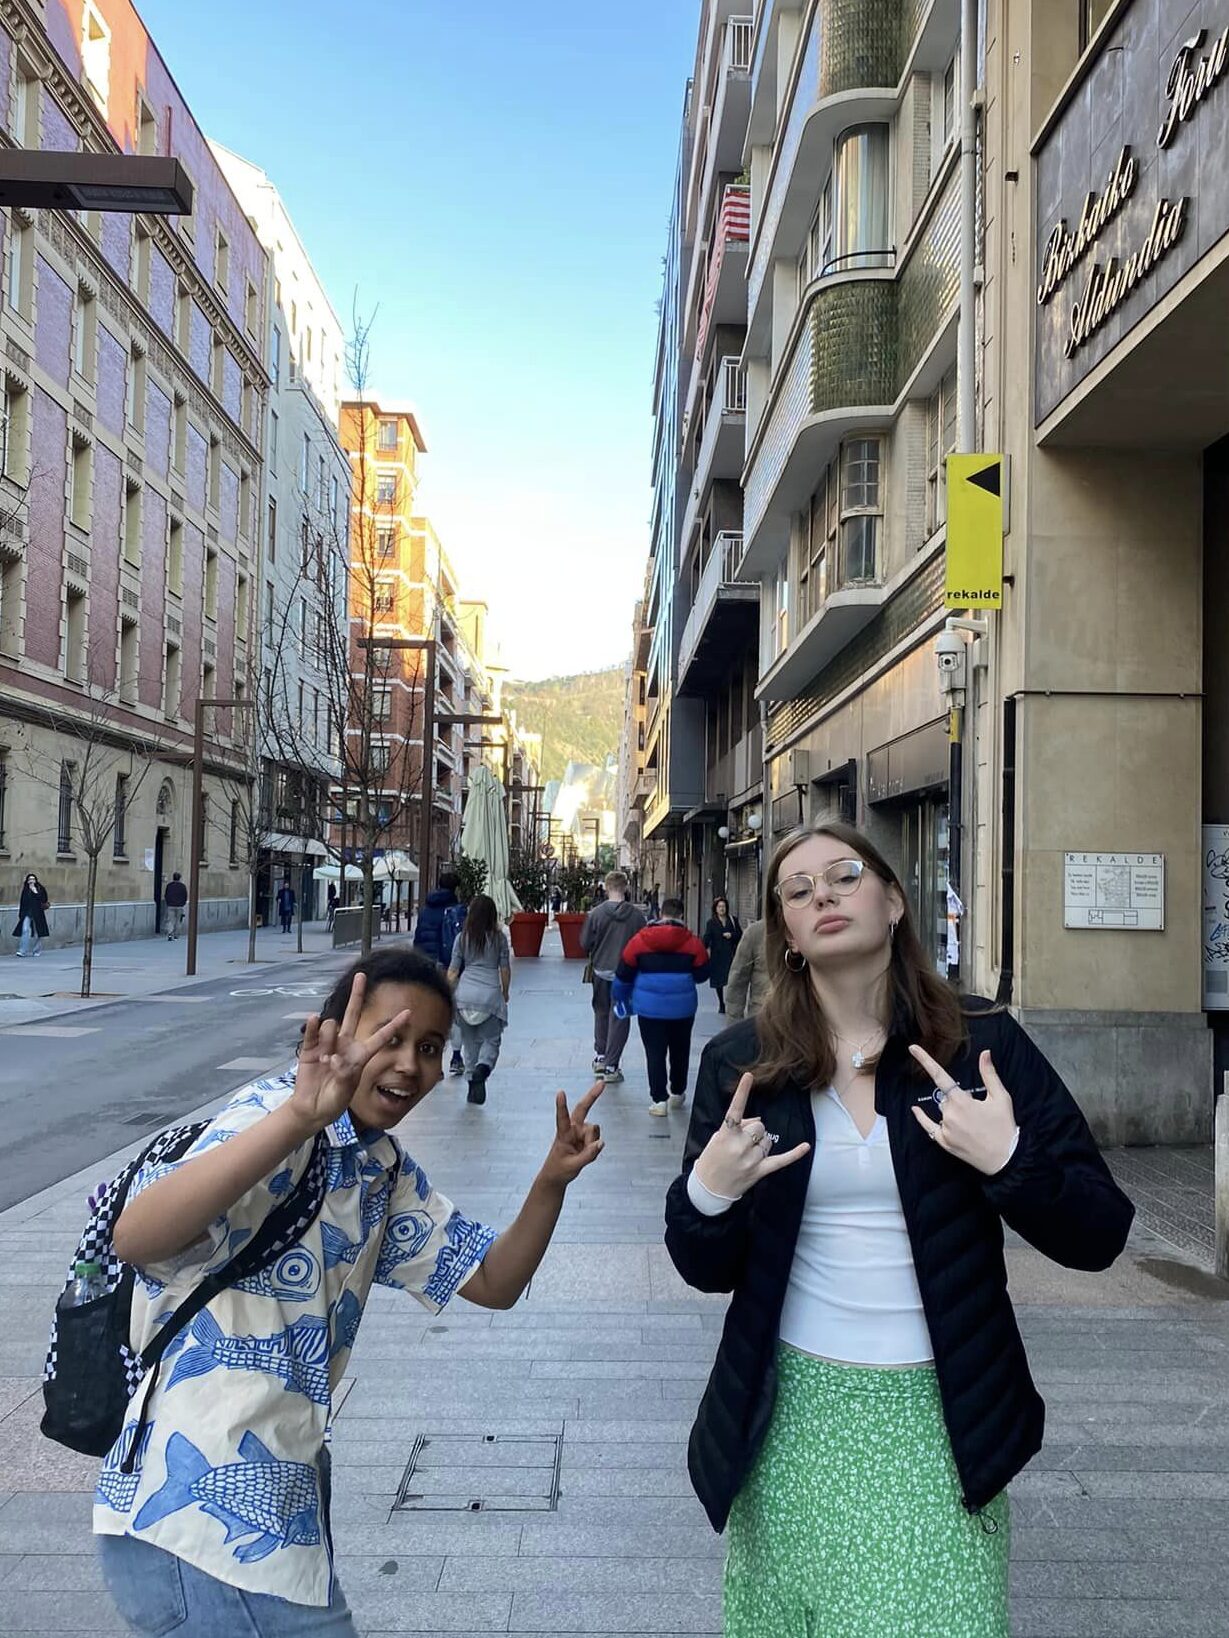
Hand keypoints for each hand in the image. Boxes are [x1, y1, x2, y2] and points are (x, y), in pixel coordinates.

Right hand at [292, 973, 411, 1133]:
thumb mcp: (344, 1091)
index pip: (381, 1037)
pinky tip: (313, 1020)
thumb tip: (334, 1057)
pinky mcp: (309, 1049)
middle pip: (352, 1014)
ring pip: (331, 1025)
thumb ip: (344, 1075)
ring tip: (324, 1062)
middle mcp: (345, 1044)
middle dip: (357, 995)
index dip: (394, 1025)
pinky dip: (312, 1026)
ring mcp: (327, 1044)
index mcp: (360, 1055)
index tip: (409, 1012)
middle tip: (361, 975)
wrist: (312, 1108)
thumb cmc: (334, 1100)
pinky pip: (311, 1032)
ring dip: (329, 1038)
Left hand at [539, 1083, 604, 1188]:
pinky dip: (595, 1147)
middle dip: (592, 1096)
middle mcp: (572, 1129)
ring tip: (583, 1155)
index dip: (562, 1105)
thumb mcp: (573, 1166)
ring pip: (594, 1130)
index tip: (560, 1092)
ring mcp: (579, 1133)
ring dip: (593, 1142)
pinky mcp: (585, 1137)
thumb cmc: (560, 1169)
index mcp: (563, 1134)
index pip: (562, 1118)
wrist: (557, 1175)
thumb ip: (588, 1155)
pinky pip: (597, 1139)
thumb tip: (601, 1142)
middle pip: (582, 1109)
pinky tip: (586, 1153)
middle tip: (601, 1083)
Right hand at [693, 1072, 809, 1200]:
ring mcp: (750, 1159)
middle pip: (759, 1125)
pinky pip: (781, 1160)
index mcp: (725, 1135)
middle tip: (741, 1143)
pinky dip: (794, 1154)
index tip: (749, 1076)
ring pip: (767, 1140)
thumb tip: (758, 1120)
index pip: (735, 1109)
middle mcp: (739, 1146)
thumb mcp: (717, 1138)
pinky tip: (805, 1146)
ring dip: (760, 1144)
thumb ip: (738, 1126)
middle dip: (753, 1131)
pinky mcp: (759, 1171)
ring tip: (745, 1156)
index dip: (742, 1092)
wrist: (708, 1189)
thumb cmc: (712, 1159)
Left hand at [909, 1046, 1018, 1174]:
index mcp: (962, 1101)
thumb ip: (989, 1074)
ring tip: (973, 1124)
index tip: (912, 1048)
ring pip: (943, 1111)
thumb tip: (984, 1053)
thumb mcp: (1001, 1098)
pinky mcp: (944, 1142)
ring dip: (952, 1112)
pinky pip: (929, 1127)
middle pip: (946, 1097)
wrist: (1006, 1158)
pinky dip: (922, 1118)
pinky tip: (915, 1109)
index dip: (925, 1060)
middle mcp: (949, 1114)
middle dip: (958, 1099)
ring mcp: (945, 1130)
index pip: (939, 1075)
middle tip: (977, 1111)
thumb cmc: (1004, 1126)